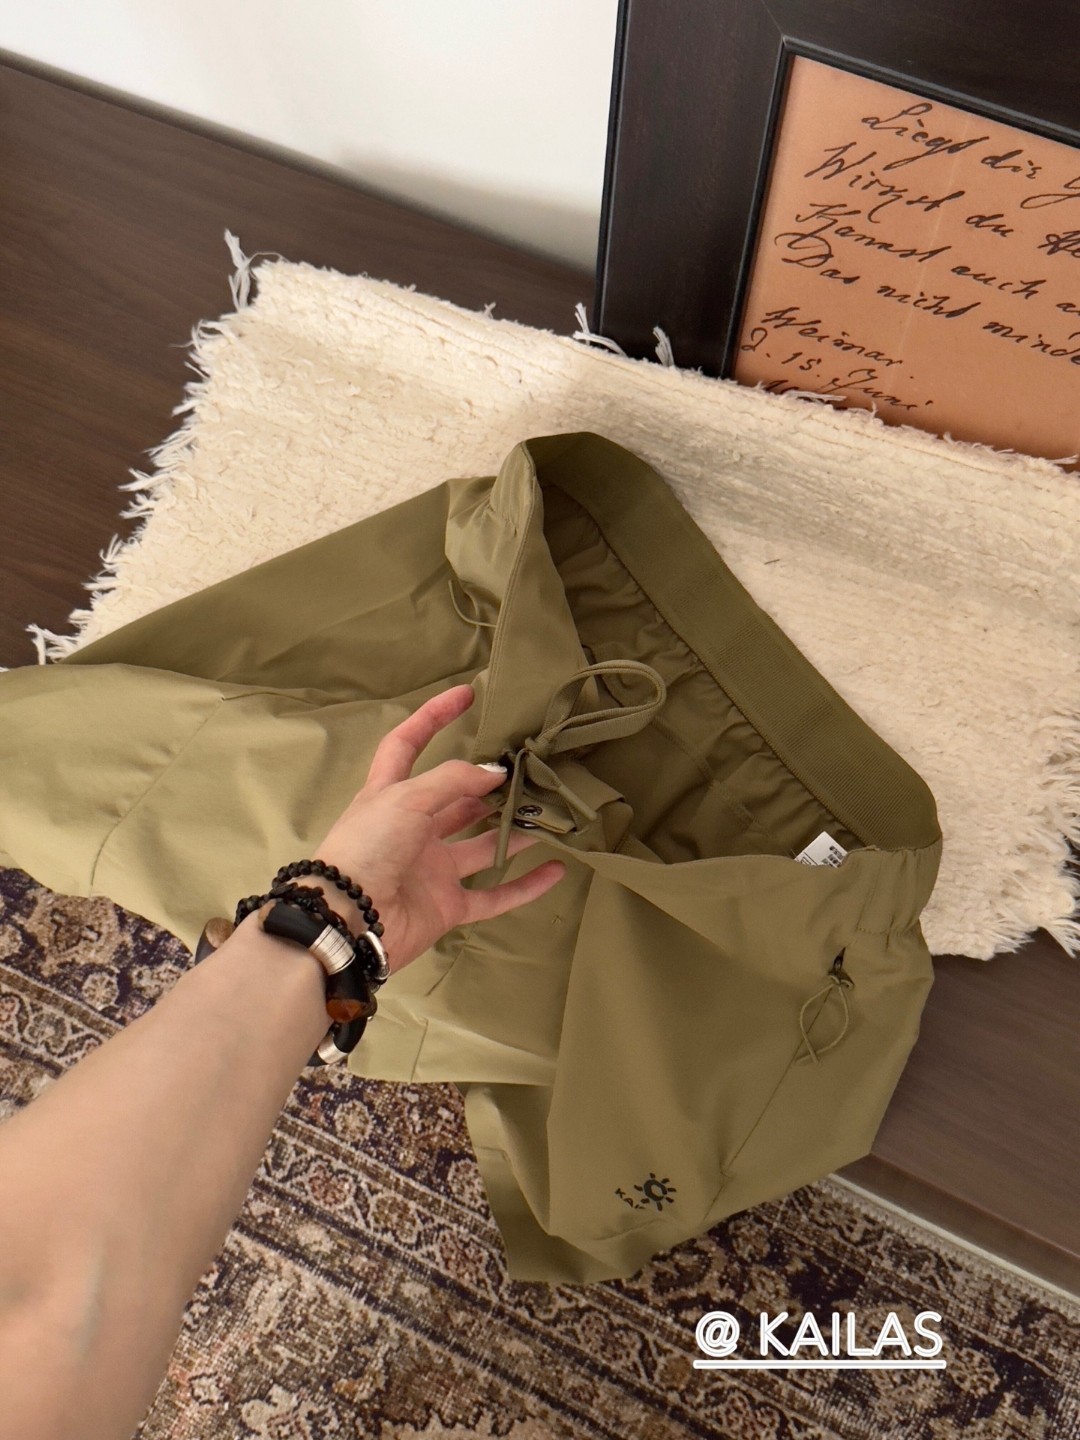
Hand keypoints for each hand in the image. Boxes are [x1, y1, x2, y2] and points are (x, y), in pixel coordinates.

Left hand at [291, 683, 566, 971]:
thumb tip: (496, 772)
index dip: (432, 716)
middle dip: (491, 785)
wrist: (349, 920)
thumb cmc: (367, 847)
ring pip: (482, 845)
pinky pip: (494, 895)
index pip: (408, 744)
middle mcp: (412, 829)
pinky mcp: (447, 907)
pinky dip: (525, 885)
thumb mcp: (406, 798)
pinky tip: (557, 869)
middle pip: (457, 799)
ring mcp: (431, 869)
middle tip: (531, 770)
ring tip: (551, 814)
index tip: (467, 695)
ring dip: (514, 831)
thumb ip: (453, 781)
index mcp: (390, 795)